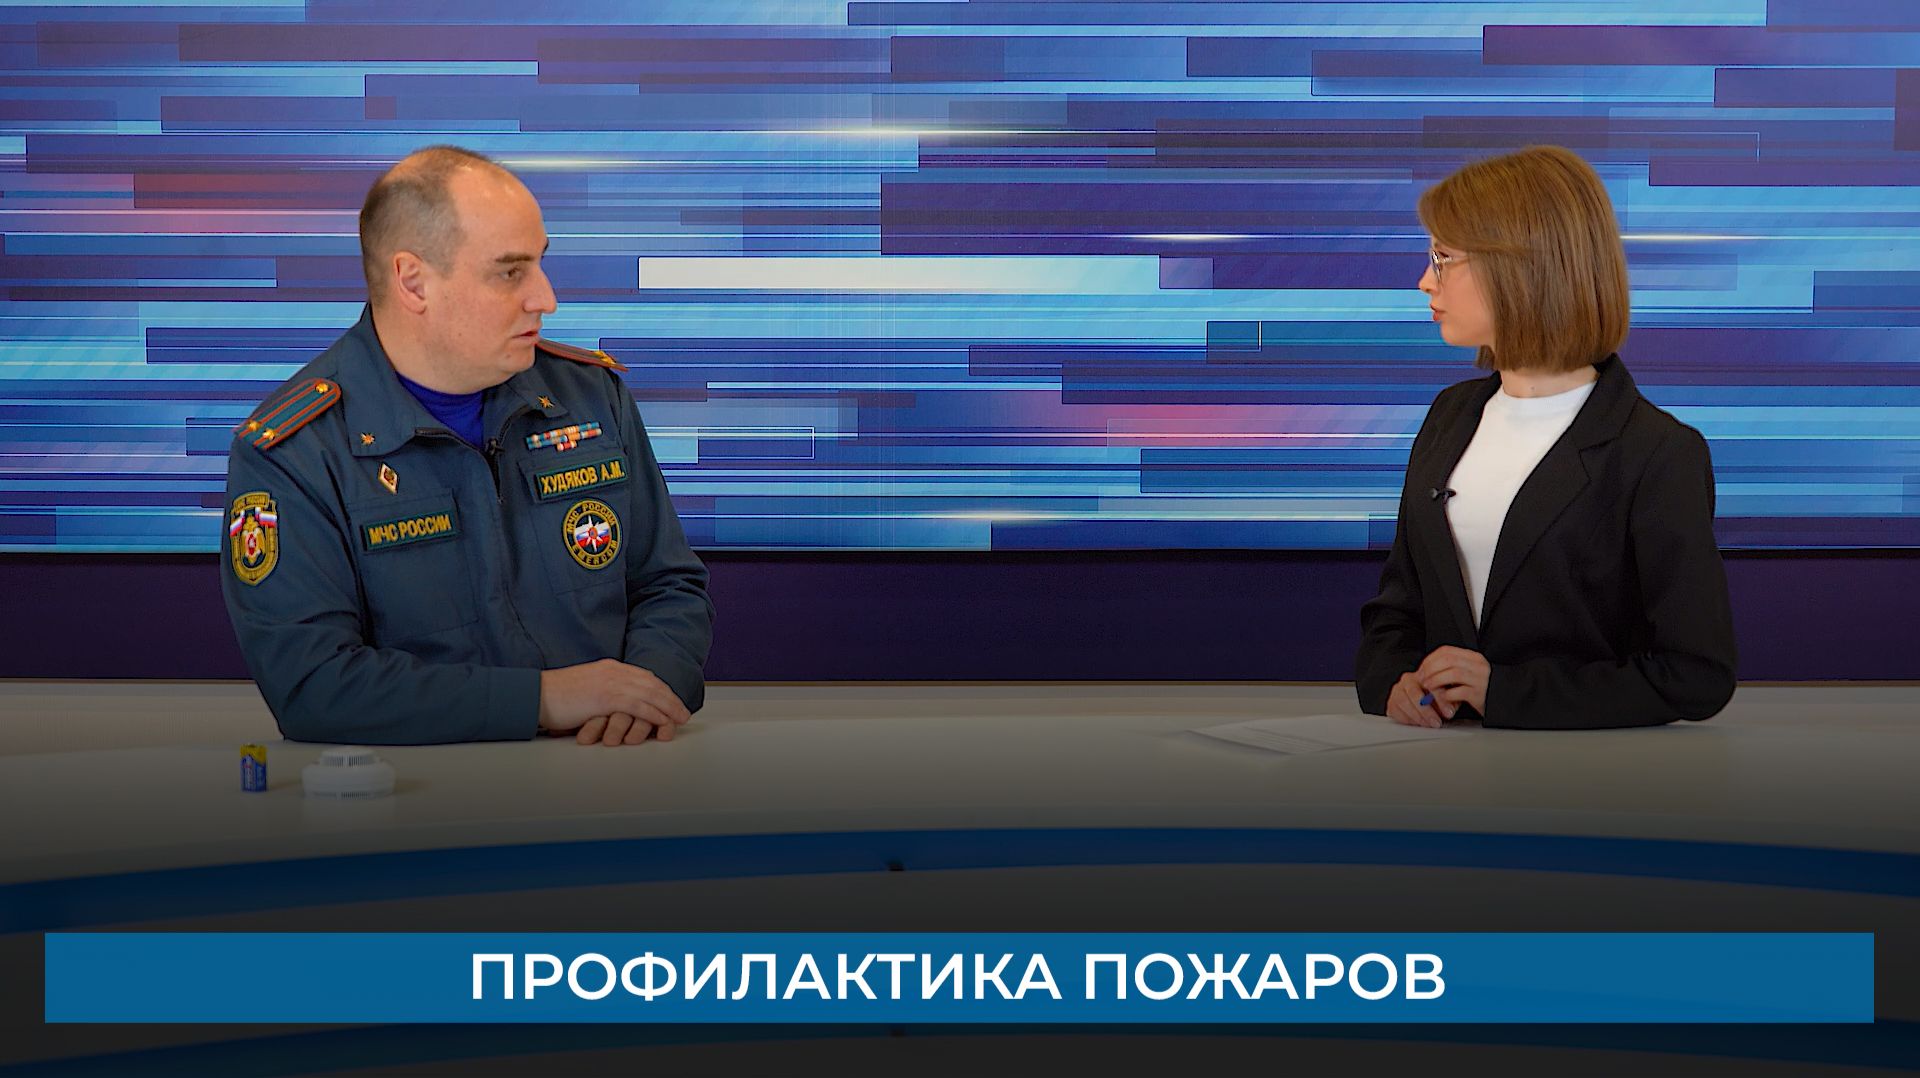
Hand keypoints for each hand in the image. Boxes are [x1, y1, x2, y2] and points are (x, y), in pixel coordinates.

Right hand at [538, 659, 690, 741]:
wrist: (536, 695)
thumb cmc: (555, 696)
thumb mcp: (585, 688)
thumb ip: (603, 691)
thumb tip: (615, 706)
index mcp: (609, 667)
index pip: (643, 676)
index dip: (661, 689)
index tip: (671, 699)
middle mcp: (613, 671)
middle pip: (651, 683)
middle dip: (670, 698)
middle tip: (683, 711)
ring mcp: (610, 683)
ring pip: (649, 694)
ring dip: (668, 707)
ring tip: (680, 718)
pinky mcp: (606, 697)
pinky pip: (638, 705)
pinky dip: (654, 713)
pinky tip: (664, 721)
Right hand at [1387, 670, 1445, 727]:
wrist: (1422, 701)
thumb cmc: (1437, 698)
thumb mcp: (1449, 697)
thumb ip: (1451, 701)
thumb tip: (1450, 710)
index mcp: (1424, 674)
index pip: (1431, 685)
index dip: (1441, 700)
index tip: (1448, 713)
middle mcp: (1408, 680)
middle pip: (1414, 693)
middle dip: (1426, 711)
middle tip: (1436, 722)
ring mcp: (1397, 690)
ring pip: (1403, 702)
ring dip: (1417, 716)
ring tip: (1428, 724)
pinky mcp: (1391, 702)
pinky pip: (1395, 710)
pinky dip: (1406, 718)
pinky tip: (1417, 723)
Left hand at [1415, 646, 1489, 719]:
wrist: (1503, 700)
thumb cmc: (1481, 688)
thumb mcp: (1469, 672)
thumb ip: (1453, 667)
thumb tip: (1427, 668)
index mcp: (1473, 658)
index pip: (1447, 651)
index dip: (1430, 659)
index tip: (1422, 669)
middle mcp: (1478, 666)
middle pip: (1447, 660)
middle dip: (1430, 669)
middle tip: (1421, 679)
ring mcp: (1480, 680)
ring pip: (1452, 674)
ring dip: (1436, 680)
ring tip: (1428, 687)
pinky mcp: (1480, 695)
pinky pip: (1459, 692)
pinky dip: (1446, 694)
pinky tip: (1442, 698)